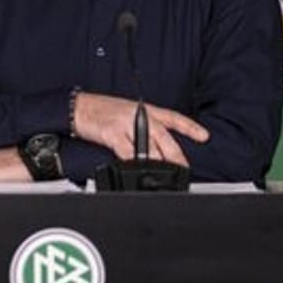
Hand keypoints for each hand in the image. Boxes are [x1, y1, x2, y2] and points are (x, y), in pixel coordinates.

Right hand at [72, 92, 208, 166]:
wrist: (78, 107)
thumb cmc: (101, 112)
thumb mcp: (127, 113)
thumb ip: (143, 128)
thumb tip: (155, 148)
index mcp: (145, 109)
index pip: (173, 117)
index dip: (190, 127)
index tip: (204, 136)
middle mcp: (138, 115)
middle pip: (164, 137)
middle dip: (176, 156)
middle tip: (183, 169)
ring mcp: (126, 124)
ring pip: (149, 147)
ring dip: (158, 163)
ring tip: (164, 175)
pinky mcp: (113, 133)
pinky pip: (128, 153)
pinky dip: (134, 164)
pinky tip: (138, 171)